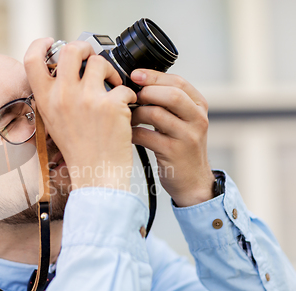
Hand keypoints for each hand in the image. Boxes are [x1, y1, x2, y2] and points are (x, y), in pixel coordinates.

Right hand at [24, 38, 136, 190]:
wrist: (97, 174)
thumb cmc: (78, 150)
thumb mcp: (54, 121)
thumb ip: (55, 95)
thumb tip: (64, 70)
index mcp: (46, 100)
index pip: (32, 59)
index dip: (40, 44)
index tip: (52, 42)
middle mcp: (64, 96)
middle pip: (71, 49)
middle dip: (85, 49)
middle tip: (92, 59)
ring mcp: (88, 99)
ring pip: (101, 63)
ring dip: (110, 72)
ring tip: (113, 86)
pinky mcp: (112, 105)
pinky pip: (123, 86)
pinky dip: (128, 95)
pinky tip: (125, 109)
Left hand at [130, 69, 214, 206]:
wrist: (193, 181)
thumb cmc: (180, 147)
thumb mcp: (182, 121)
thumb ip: (168, 103)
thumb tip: (138, 83)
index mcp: (199, 105)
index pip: (178, 81)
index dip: (154, 76)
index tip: (134, 75)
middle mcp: (197, 119)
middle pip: (171, 94)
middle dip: (145, 92)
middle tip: (129, 97)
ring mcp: (188, 136)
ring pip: (157, 114)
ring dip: (136, 113)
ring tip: (126, 117)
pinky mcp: (174, 153)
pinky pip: (147, 136)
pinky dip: (133, 133)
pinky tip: (127, 134)